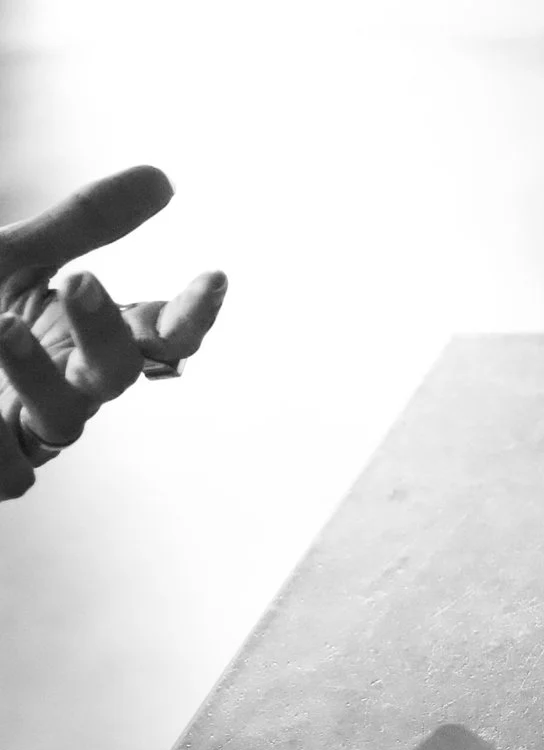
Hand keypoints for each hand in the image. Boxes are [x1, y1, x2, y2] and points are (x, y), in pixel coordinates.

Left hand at [0, 165, 226, 498]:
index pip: (158, 332)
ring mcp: (36, 427)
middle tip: (81, 279)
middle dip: (104, 330)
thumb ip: (85, 224)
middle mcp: (75, 384)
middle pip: (118, 371)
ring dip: (33, 372)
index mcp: (88, 336)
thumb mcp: (18, 258)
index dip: (189, 313)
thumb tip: (163, 178)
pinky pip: (6, 464)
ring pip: (63, 417)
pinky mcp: (4, 469)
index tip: (214, 278)